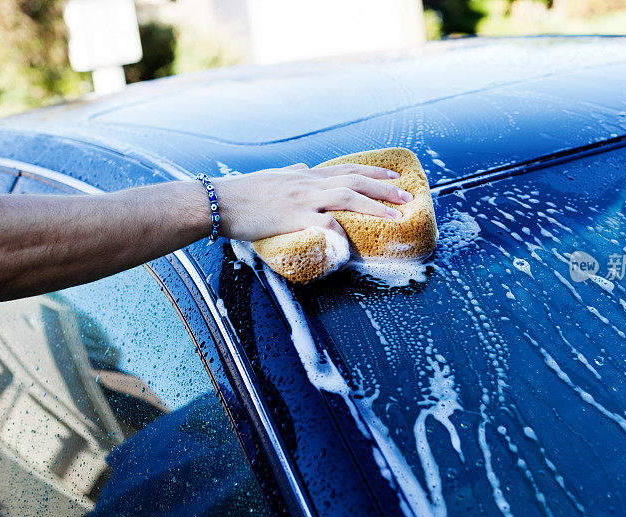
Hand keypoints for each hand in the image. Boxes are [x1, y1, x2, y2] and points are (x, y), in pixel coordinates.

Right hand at [213, 163, 413, 240]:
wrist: (217, 201)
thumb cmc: (243, 192)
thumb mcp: (274, 176)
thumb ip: (293, 172)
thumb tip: (305, 166)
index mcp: (305, 175)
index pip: (347, 169)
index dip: (375, 174)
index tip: (396, 178)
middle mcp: (308, 183)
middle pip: (355, 180)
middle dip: (386, 189)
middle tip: (408, 198)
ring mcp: (302, 199)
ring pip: (347, 196)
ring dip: (376, 206)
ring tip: (397, 216)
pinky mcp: (292, 218)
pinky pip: (324, 224)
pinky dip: (342, 232)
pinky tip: (355, 242)